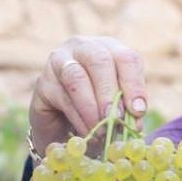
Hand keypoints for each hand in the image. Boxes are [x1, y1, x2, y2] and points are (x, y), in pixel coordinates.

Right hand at [29, 36, 147, 155]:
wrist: (62, 126)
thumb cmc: (97, 111)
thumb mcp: (118, 106)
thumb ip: (128, 109)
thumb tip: (135, 121)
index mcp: (109, 49)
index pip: (126, 57)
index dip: (134, 84)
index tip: (138, 112)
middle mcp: (83, 47)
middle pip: (99, 60)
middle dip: (110, 93)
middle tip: (117, 119)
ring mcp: (59, 61)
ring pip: (76, 77)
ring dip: (92, 107)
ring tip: (102, 131)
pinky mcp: (43, 82)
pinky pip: (62, 98)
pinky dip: (78, 118)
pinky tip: (88, 133)